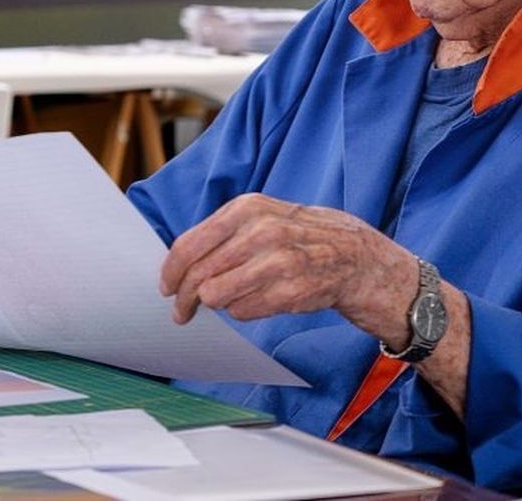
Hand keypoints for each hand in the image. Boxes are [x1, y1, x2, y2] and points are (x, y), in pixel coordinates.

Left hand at [158, 192, 416, 342]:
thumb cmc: (301, 236)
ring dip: (216, 304)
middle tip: (181, 312)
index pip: (189, 245)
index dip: (172, 271)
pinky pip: (243, 311)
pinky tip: (259, 299)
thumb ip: (224, 233)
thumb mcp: (263, 216)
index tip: (167, 286)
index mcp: (247, 208)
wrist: (354, 256)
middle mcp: (260, 232)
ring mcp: (276, 262)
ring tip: (226, 302)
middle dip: (184, 298)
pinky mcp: (289, 292)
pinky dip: (243, 310)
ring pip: (217, 295)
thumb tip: (179, 261)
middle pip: (198, 274)